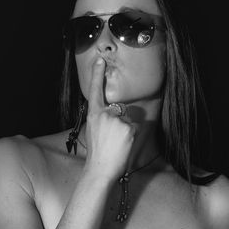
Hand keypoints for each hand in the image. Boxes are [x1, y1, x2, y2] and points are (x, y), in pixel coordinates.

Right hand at [83, 57, 135, 179]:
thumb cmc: (98, 153)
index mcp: (93, 114)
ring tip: (116, 144)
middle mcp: (105, 114)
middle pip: (120, 109)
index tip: (100, 60)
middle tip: (111, 140)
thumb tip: (113, 113)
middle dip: (120, 122)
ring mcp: (117, 120)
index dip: (97, 74)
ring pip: (129, 120)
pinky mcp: (128, 127)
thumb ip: (102, 118)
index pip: (95, 91)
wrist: (100, 169)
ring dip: (127, 131)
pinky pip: (135, 128)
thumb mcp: (94, 130)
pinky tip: (123, 146)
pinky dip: (132, 137)